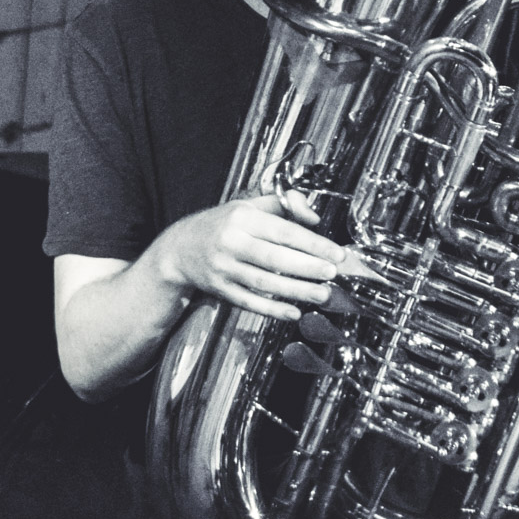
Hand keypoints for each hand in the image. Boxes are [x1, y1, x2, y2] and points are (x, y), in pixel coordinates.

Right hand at [164, 189, 345, 320]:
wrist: (181, 249)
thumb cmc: (225, 224)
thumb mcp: (251, 207)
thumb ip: (285, 205)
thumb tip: (314, 218)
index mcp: (242, 218)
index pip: (284, 231)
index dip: (313, 244)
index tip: (337, 254)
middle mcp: (231, 243)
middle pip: (274, 258)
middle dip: (307, 268)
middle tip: (333, 274)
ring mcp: (224, 269)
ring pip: (264, 283)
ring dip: (296, 291)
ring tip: (322, 294)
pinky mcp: (220, 290)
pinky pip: (249, 302)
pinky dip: (272, 309)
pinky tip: (294, 313)